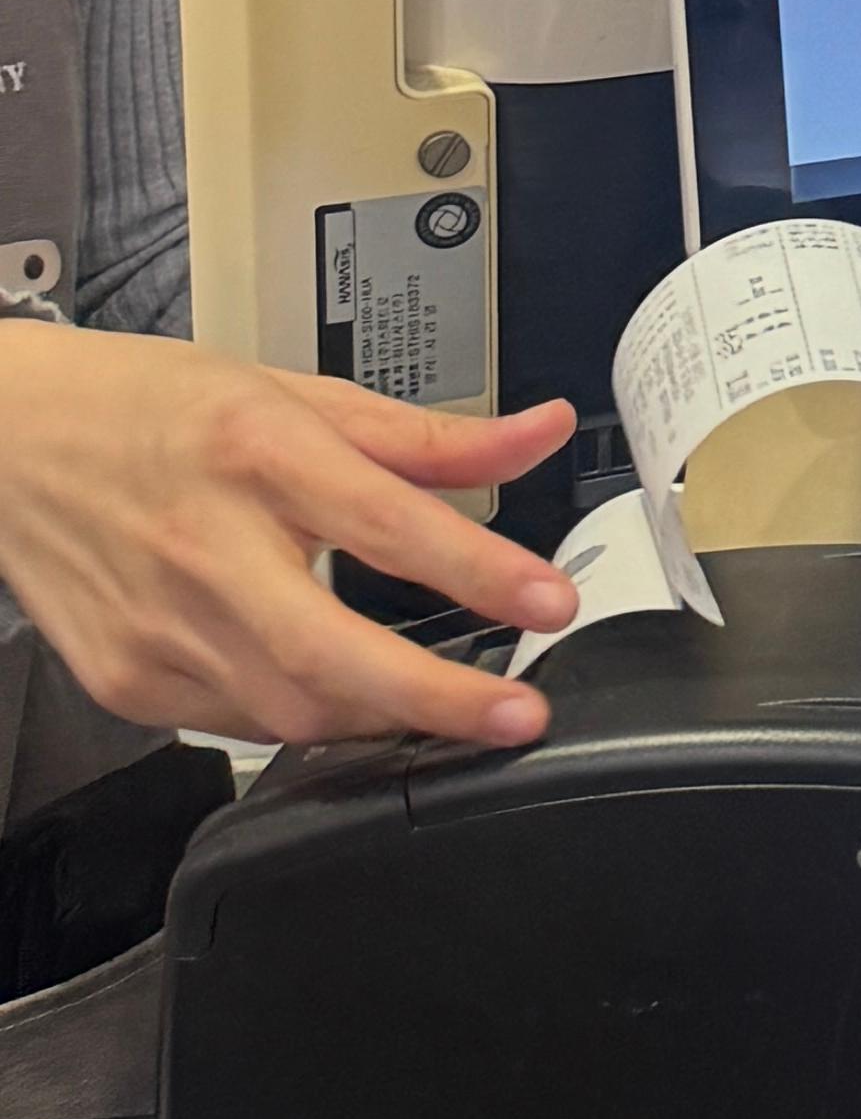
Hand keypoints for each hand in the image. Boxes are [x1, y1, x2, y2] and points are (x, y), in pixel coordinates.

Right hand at [0, 329, 578, 752]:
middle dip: (436, 699)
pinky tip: (339, 695)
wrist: (6, 438)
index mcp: (253, 453)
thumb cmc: (149, 409)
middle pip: (331, 652)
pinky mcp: (125, 680)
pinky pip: (239, 723)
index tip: (548, 603)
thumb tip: (539, 434)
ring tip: (445, 706)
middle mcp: (201, 545)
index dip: (479, 572)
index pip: (387, 524)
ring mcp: (156, 625)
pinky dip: (304, 716)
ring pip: (291, 709)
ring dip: (382, 717)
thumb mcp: (297, 395)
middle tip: (517, 716)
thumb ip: (428, 436)